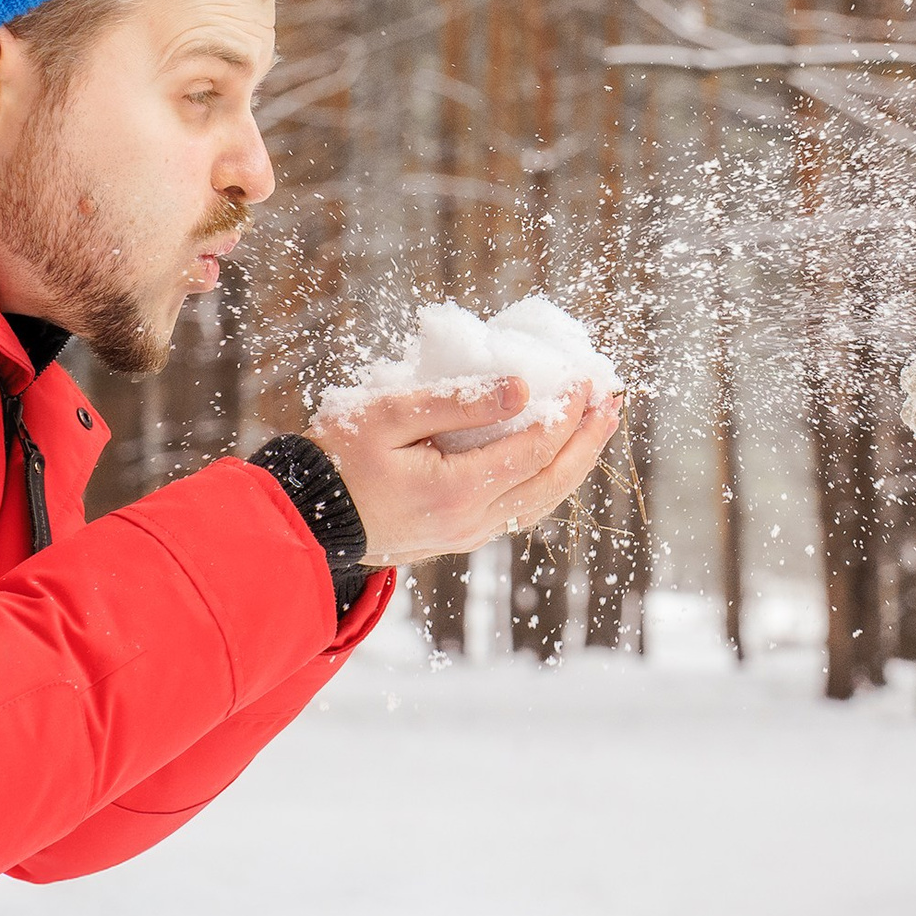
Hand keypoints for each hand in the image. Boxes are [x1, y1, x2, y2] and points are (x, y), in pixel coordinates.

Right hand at [310, 379, 622, 567]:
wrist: (301, 520)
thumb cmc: (335, 458)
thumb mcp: (389, 415)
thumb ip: (457, 401)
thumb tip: (522, 388)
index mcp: (456, 490)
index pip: (534, 448)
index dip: (566, 413)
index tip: (586, 378)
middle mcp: (470, 521)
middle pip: (550, 482)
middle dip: (587, 441)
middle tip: (614, 402)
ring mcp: (465, 535)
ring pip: (539, 503)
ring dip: (573, 463)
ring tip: (597, 428)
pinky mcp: (457, 536)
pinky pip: (518, 511)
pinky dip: (545, 481)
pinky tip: (553, 458)